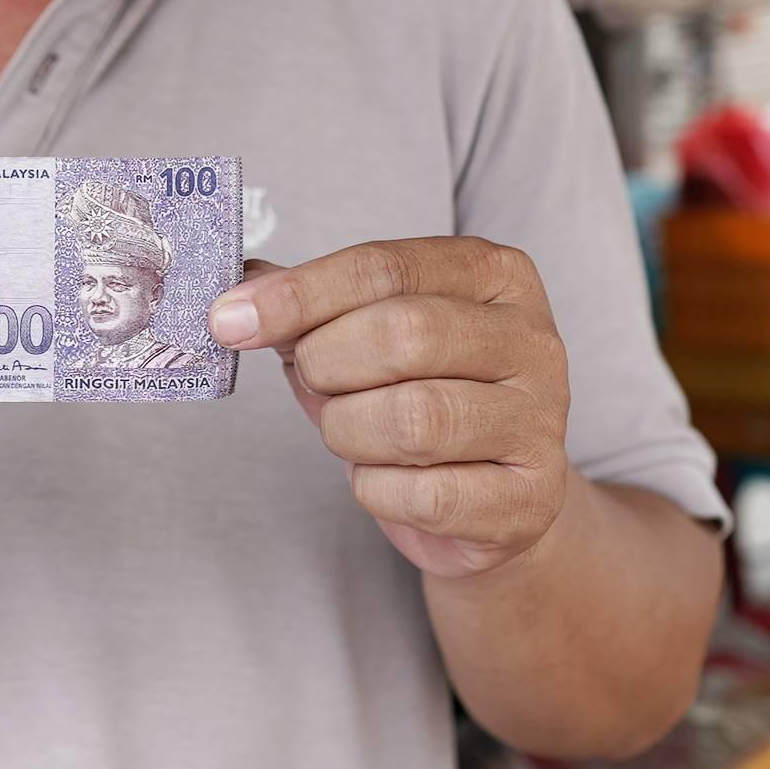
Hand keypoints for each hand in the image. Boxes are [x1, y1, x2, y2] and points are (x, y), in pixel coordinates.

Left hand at [209, 240, 569, 579]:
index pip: (385, 267)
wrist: (489, 497)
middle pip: (404, 335)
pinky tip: (385, 479)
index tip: (228, 319)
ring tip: (350, 431)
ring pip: (414, 420)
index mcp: (495, 273)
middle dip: (328, 364)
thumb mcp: (363, 332)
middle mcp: (533, 340)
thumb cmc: (417, 395)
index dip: (298, 294)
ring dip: (349, 431)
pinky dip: (377, 490)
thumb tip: (234, 292)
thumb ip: (307, 304)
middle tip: (314, 382)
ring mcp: (541, 422)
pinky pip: (425, 495)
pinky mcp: (531, 500)